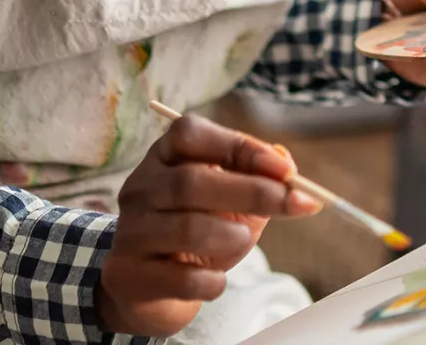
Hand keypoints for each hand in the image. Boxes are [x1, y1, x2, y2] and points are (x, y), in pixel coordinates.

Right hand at [96, 113, 320, 337]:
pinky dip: (212, 280)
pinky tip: (216, 279)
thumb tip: (286, 163)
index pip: (189, 134)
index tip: (286, 170)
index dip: (239, 146)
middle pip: (190, 182)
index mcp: (163, 158)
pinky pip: (181, 278)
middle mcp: (140, 189)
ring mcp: (131, 233)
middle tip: (294, 204)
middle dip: (252, 192)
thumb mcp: (232, 203)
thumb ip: (260, 180)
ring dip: (231, 236)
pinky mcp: (131, 277)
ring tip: (244, 240)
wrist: (152, 291)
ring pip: (186, 228)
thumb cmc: (200, 235)